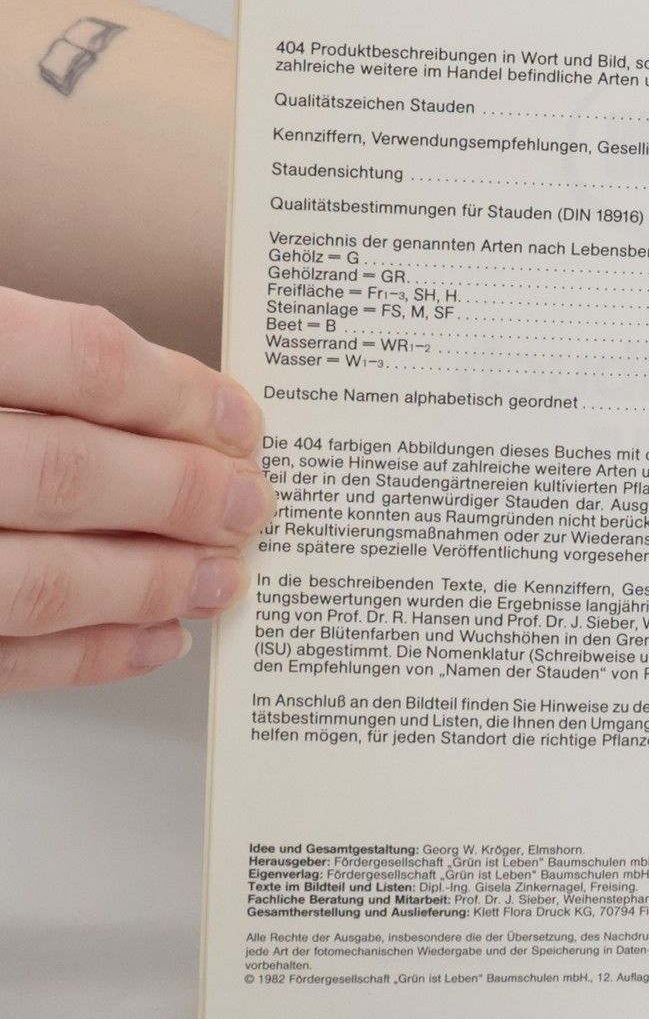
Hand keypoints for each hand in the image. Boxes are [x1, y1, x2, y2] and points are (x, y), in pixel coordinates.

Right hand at [0, 287, 273, 693]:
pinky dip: (91, 653)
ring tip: (223, 578)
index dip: (181, 395)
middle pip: (72, 474)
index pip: (83, 362)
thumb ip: (42, 361)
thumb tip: (173, 398)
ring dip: (152, 583)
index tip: (242, 421)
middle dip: (185, 495)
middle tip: (253, 505)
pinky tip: (159, 633)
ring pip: (41, 581)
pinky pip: (4, 657)